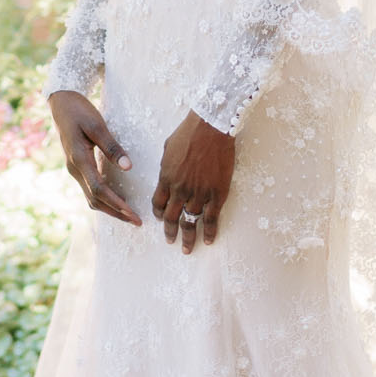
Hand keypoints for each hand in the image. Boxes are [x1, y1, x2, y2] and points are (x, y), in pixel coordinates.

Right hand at [49, 91, 141, 226]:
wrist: (60, 103)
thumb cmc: (79, 111)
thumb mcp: (97, 125)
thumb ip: (112, 147)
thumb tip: (128, 167)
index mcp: (79, 159)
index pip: (98, 189)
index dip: (116, 204)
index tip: (133, 214)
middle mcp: (74, 169)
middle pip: (95, 200)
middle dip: (116, 213)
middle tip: (137, 222)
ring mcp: (74, 170)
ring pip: (91, 198)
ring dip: (110, 209)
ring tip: (129, 216)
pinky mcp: (78, 167)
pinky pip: (90, 190)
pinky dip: (104, 199)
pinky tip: (117, 201)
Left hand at [152, 111, 233, 253]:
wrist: (211, 128)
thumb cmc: (189, 132)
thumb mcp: (168, 148)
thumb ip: (166, 166)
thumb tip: (166, 173)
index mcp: (165, 178)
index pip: (158, 203)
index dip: (159, 214)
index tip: (161, 219)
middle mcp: (179, 190)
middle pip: (171, 218)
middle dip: (170, 232)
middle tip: (171, 242)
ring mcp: (198, 194)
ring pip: (190, 221)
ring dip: (189, 237)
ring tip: (188, 248)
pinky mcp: (217, 194)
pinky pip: (211, 218)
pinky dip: (210, 231)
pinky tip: (209, 240)